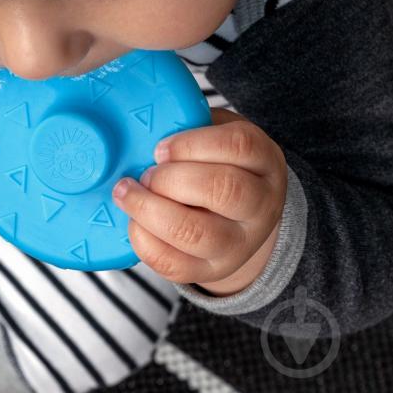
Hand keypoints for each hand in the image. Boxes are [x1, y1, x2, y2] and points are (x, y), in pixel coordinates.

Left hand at [112, 107, 286, 295]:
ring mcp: (240, 243)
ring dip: (151, 211)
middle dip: (170, 180)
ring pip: (198, 234)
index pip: (239, 146)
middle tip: (145, 175)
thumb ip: (190, 124)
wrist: (241, 216)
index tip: (159, 148)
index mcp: (264, 159)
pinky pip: (176, 265)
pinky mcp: (213, 271)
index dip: (191, 144)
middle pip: (223, 191)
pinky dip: (144, 242)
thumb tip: (143, 122)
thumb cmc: (218, 163)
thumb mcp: (217, 133)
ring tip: (128, 194)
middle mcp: (261, 204)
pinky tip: (134, 221)